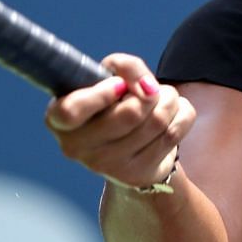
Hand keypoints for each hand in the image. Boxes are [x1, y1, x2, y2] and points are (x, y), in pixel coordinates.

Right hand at [43, 52, 196, 188]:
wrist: (130, 147)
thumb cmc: (113, 103)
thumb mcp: (108, 77)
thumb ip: (122, 66)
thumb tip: (147, 86)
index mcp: (59, 121)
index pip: (71, 111)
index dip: (100, 94)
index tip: (118, 85)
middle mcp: (78, 148)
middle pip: (131, 114)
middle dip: (151, 92)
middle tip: (151, 90)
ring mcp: (108, 166)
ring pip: (157, 122)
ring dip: (170, 100)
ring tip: (163, 99)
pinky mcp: (137, 175)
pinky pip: (173, 134)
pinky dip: (182, 115)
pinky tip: (172, 115)